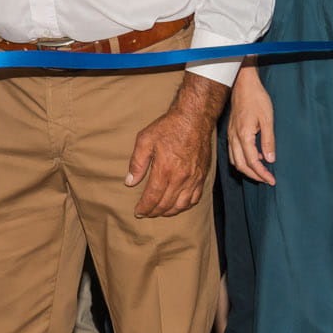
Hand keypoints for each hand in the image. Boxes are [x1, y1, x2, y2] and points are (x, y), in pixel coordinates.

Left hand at [125, 74, 226, 217]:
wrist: (194, 119)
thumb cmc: (168, 127)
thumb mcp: (145, 140)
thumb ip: (137, 163)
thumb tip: (130, 182)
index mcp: (165, 168)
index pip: (153, 196)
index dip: (145, 207)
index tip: (138, 212)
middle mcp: (181, 177)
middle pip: (166, 203)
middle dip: (154, 212)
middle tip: (145, 214)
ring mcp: (193, 178)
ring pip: (181, 205)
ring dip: (168, 212)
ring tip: (158, 212)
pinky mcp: (202, 177)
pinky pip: (194, 199)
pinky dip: (184, 206)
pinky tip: (176, 206)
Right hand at [227, 69, 275, 184]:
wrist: (243, 84)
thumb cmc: (257, 99)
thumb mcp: (268, 119)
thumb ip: (269, 141)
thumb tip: (270, 160)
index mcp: (243, 135)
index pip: (252, 161)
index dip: (262, 174)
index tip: (272, 180)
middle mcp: (234, 137)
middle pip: (240, 165)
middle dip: (254, 175)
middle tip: (268, 180)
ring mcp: (230, 135)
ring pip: (235, 160)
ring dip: (247, 169)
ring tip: (261, 172)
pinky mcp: (231, 131)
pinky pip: (233, 152)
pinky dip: (242, 160)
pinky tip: (255, 156)